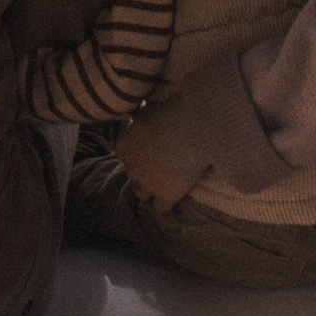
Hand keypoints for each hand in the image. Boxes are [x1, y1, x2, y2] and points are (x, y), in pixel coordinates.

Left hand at [116, 95, 215, 212]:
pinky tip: (176, 196)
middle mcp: (131, 166)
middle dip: (143, 171)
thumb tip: (136, 112)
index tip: (150, 149)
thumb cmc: (171, 112)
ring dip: (151, 188)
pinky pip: (161, 207)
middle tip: (162, 163)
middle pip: (132, 174)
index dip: (138, 152)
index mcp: (125, 143)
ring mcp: (147, 184)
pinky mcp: (165, 196)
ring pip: (142, 193)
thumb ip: (141, 115)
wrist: (191, 129)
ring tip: (166, 182)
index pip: (125, 154)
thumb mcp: (150, 108)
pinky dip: (167, 202)